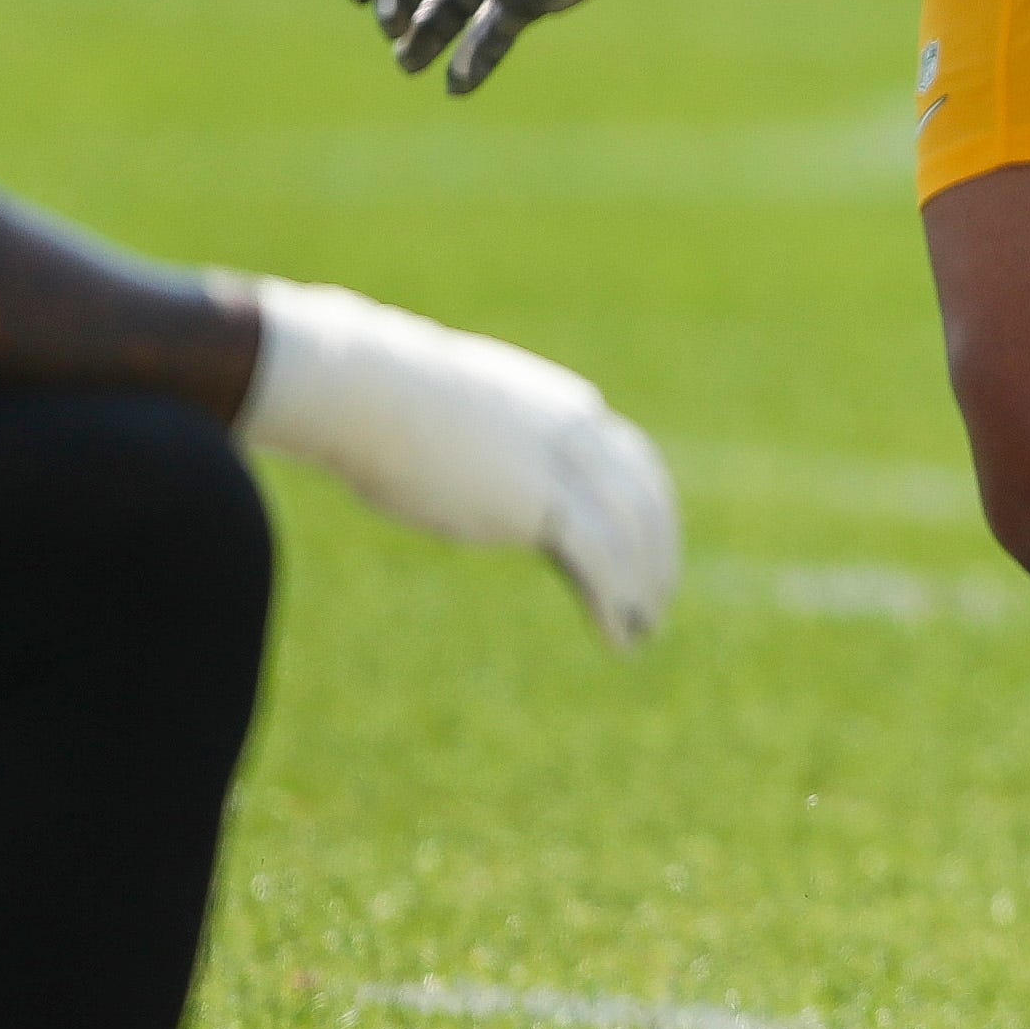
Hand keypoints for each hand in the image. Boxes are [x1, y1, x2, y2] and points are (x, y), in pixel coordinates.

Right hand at [241, 278, 682, 646]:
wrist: (370, 388)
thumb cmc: (386, 399)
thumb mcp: (455, 417)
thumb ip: (482, 442)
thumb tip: (462, 461)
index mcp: (562, 407)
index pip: (630, 459)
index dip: (644, 505)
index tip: (648, 541)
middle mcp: (578, 431)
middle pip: (645, 497)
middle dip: (658, 550)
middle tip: (659, 593)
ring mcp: (563, 465)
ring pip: (632, 536)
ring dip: (646, 587)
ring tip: (646, 630)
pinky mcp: (541, 502)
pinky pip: (602, 563)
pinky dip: (618, 603)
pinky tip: (621, 639)